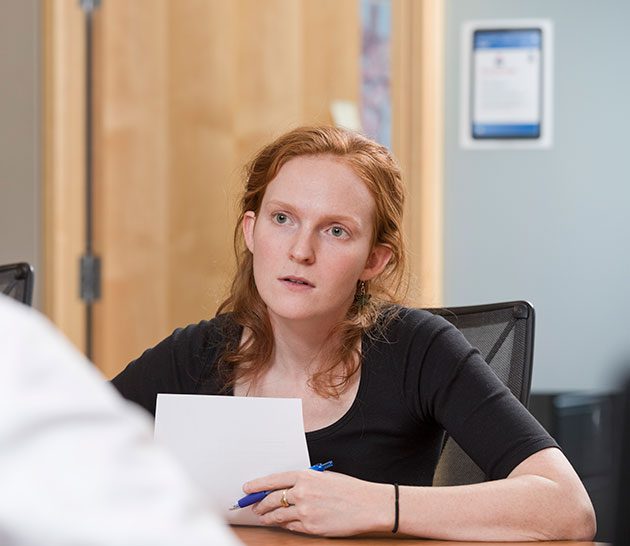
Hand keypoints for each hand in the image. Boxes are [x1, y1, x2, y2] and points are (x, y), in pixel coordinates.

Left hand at [243, 469, 391, 535]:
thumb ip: (306, 481)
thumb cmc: (350, 489)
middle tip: (252, 505)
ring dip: (268, 517)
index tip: (247, 489)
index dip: (257, 485)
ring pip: (278, 515)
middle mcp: (302, 493)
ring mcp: (306, 512)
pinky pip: (291, 527)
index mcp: (306, 476)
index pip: (273, 480)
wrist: (368, 505)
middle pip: (271, 499)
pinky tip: (281, 524)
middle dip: (259, 503)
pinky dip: (284, 525)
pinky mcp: (311, 527)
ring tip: (263, 517)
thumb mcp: (325, 477)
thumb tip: (289, 487)